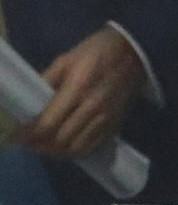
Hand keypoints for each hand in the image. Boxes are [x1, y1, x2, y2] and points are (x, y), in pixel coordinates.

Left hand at [19, 28, 145, 158]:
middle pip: (62, 140)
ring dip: (56, 152)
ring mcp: (106, 120)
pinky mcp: (115, 126)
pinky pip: (92, 147)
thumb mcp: (64, 60)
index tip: (17, 137)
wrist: (132, 56)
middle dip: (40, 146)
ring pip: (77, 148)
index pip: (49, 123)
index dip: (30, 134)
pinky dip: (75, 152)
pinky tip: (64, 148)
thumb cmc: (94, 52)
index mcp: (77, 89)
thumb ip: (47, 82)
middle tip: (28, 144)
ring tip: (43, 148)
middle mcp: (92, 109)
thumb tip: (32, 103)